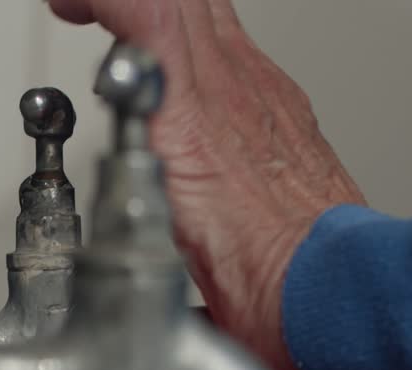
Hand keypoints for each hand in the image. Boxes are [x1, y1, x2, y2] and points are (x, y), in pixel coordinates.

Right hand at [50, 0, 364, 369]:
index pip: (151, 13)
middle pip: (182, 0)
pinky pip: (234, 50)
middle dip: (123, 1)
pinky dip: (190, 47)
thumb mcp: (161, 259)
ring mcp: (266, 97)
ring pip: (210, 14)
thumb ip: (123, 229)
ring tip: (120, 34)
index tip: (68, 6)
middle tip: (84, 11)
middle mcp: (235, 96)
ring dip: (157, 15)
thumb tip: (90, 251)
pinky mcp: (286, 113)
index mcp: (193, 127)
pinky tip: (176, 84)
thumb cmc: (268, 290)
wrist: (343, 298)